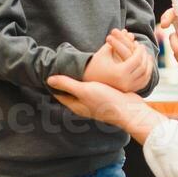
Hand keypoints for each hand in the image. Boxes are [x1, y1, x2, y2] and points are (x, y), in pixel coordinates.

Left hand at [47, 75, 162, 142]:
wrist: (130, 109)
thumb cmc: (106, 101)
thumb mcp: (85, 90)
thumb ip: (67, 84)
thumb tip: (48, 80)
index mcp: (76, 105)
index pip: (59, 94)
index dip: (52, 84)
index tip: (47, 72)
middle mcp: (84, 105)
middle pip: (69, 92)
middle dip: (64, 82)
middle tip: (59, 67)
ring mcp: (95, 102)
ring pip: (82, 90)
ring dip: (77, 80)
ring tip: (74, 67)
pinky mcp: (105, 97)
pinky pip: (93, 88)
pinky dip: (89, 80)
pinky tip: (92, 72)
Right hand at [82, 32, 153, 92]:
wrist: (87, 80)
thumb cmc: (94, 63)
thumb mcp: (105, 51)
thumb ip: (118, 41)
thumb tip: (129, 32)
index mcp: (120, 73)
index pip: (137, 59)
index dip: (139, 50)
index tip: (139, 44)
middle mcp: (125, 83)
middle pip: (143, 68)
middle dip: (144, 57)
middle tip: (143, 49)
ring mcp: (128, 89)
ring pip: (145, 76)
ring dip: (148, 65)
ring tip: (146, 56)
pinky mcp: (128, 91)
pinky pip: (142, 83)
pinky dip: (146, 74)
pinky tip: (145, 66)